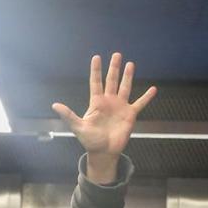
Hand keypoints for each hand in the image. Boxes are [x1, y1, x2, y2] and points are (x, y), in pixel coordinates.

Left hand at [53, 52, 155, 184]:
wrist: (104, 152)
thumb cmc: (90, 141)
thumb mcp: (78, 127)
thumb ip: (69, 115)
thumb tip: (55, 105)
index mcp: (96, 102)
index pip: (96, 82)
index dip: (96, 70)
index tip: (97, 57)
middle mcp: (109, 101)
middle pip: (112, 81)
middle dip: (114, 68)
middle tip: (117, 54)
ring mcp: (120, 107)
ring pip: (125, 87)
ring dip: (128, 76)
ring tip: (130, 64)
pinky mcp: (130, 115)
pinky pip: (140, 104)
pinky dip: (146, 97)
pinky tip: (153, 89)